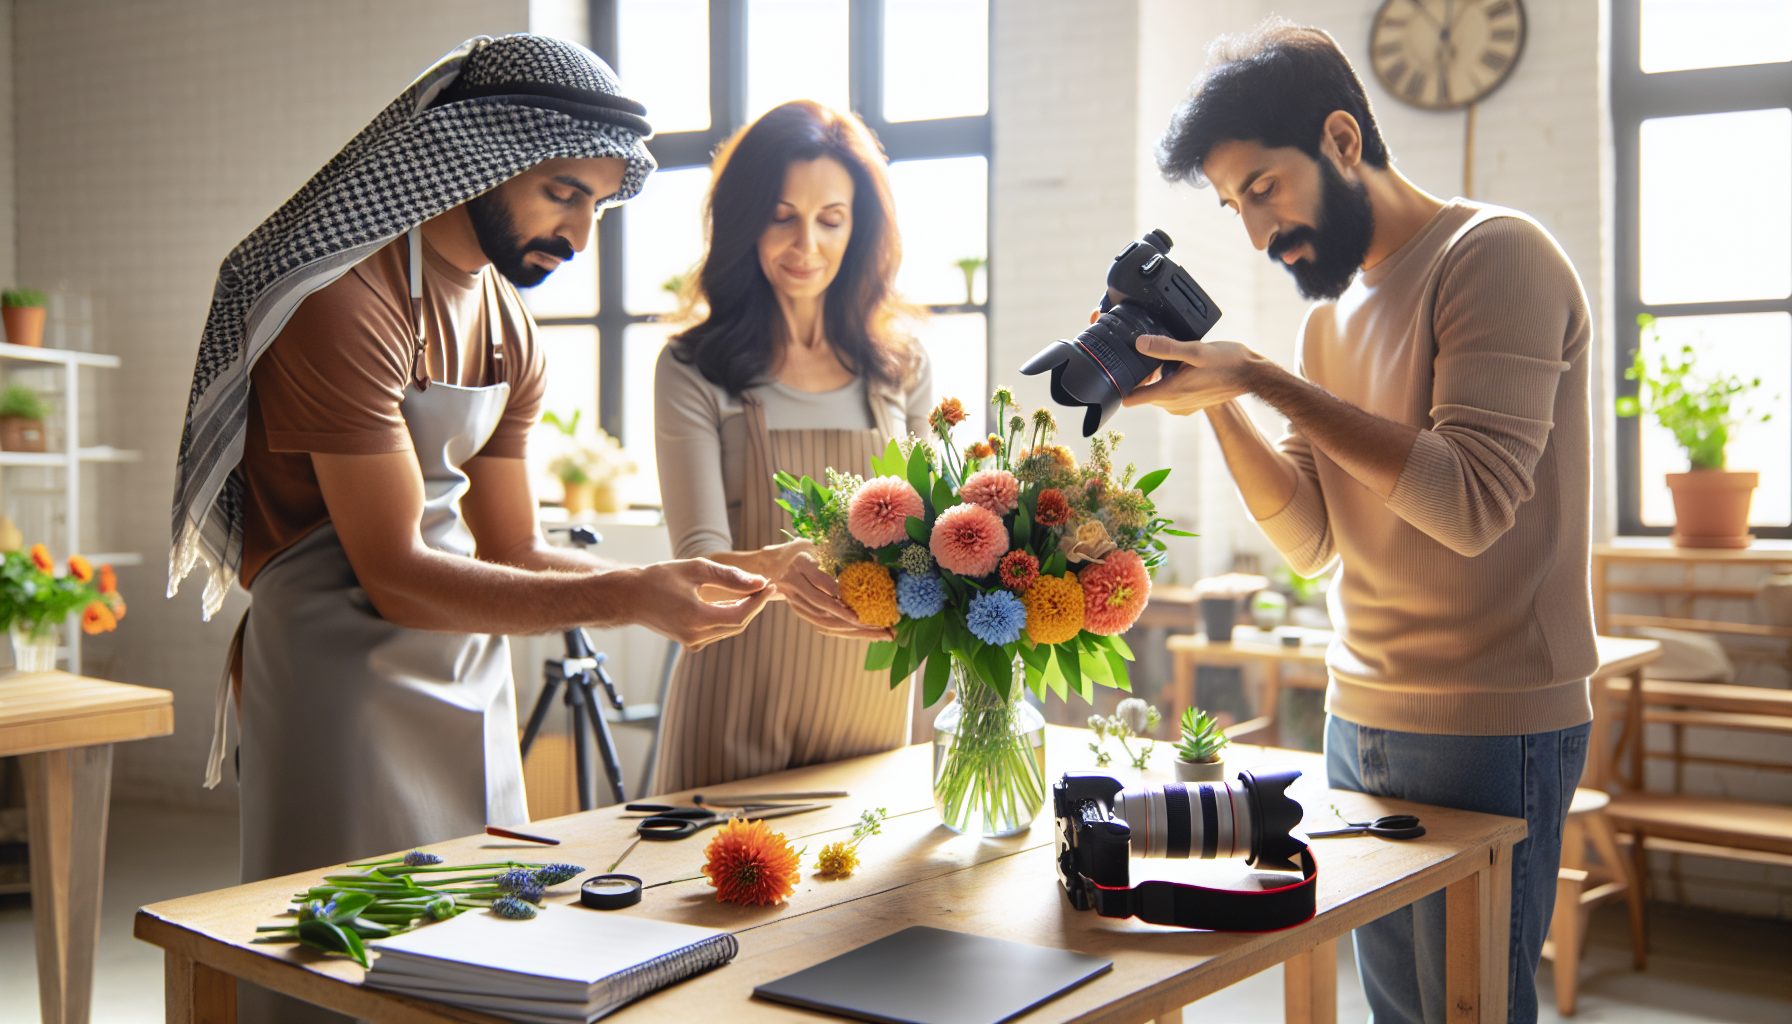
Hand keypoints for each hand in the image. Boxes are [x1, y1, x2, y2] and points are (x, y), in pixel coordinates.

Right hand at [628, 558, 773, 650]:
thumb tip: (758, 582)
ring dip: (743, 611)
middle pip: (737, 624)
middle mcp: (695, 636)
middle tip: (764, 587)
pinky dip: (728, 617)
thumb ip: (730, 577)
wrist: (630, 597)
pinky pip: (718, 631)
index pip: (740, 614)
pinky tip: (734, 601)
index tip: (769, 584)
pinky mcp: (689, 642)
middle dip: (754, 606)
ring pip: (729, 629)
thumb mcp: (696, 569)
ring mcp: (692, 642)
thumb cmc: (659, 578)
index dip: (758, 600)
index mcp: (696, 618)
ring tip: (752, 591)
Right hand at [769, 544, 893, 641]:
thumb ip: (833, 550)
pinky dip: (845, 631)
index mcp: (800, 563)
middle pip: (824, 607)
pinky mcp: (800, 612)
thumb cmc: (799, 550)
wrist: (769, 566)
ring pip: (824, 621)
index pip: (818, 580)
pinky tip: (865, 633)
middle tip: (883, 625)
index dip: (838, 592)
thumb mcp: (813, 543)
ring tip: (881, 633)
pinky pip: (824, 625)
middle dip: (853, 619)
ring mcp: (796, 602)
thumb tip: (874, 557)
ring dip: (854, 631)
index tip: (856, 601)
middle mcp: (795, 585)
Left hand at [1121, 336, 1260, 415]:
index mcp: (1171, 393)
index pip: (1131, 399)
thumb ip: (1166, 347)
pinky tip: (1179, 365)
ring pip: (1156, 392)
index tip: (1120, 367)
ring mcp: (1182, 406)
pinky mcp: (1190, 404)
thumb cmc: (1229, 362)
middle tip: (1145, 352)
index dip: (1122, 383)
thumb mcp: (1196, 350)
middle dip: (1140, 375)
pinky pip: (1170, 393)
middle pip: (1142, 393)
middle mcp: (1173, 404)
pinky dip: (1169, 380)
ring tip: (1165, 357)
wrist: (1254, 376)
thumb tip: (1139, 343)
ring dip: (1155, 377)